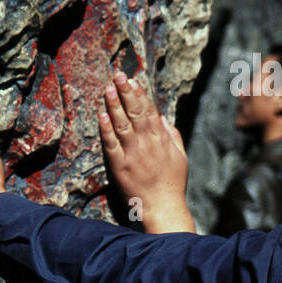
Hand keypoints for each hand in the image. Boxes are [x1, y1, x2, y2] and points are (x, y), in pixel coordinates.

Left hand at [97, 71, 194, 233]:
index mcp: (161, 139)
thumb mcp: (179, 156)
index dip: (139, 94)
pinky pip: (111, 144)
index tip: (133, 80)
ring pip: (122, 124)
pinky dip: (106, 129)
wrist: (163, 207)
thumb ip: (171, 135)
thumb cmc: (173, 183)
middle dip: (126, 92)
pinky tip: (101, 116)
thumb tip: (160, 118)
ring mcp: (132, 154)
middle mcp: (147, 143)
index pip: (148, 111)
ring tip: (107, 88)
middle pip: (135, 112)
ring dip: (114, 105)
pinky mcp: (120, 166)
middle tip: (118, 75)